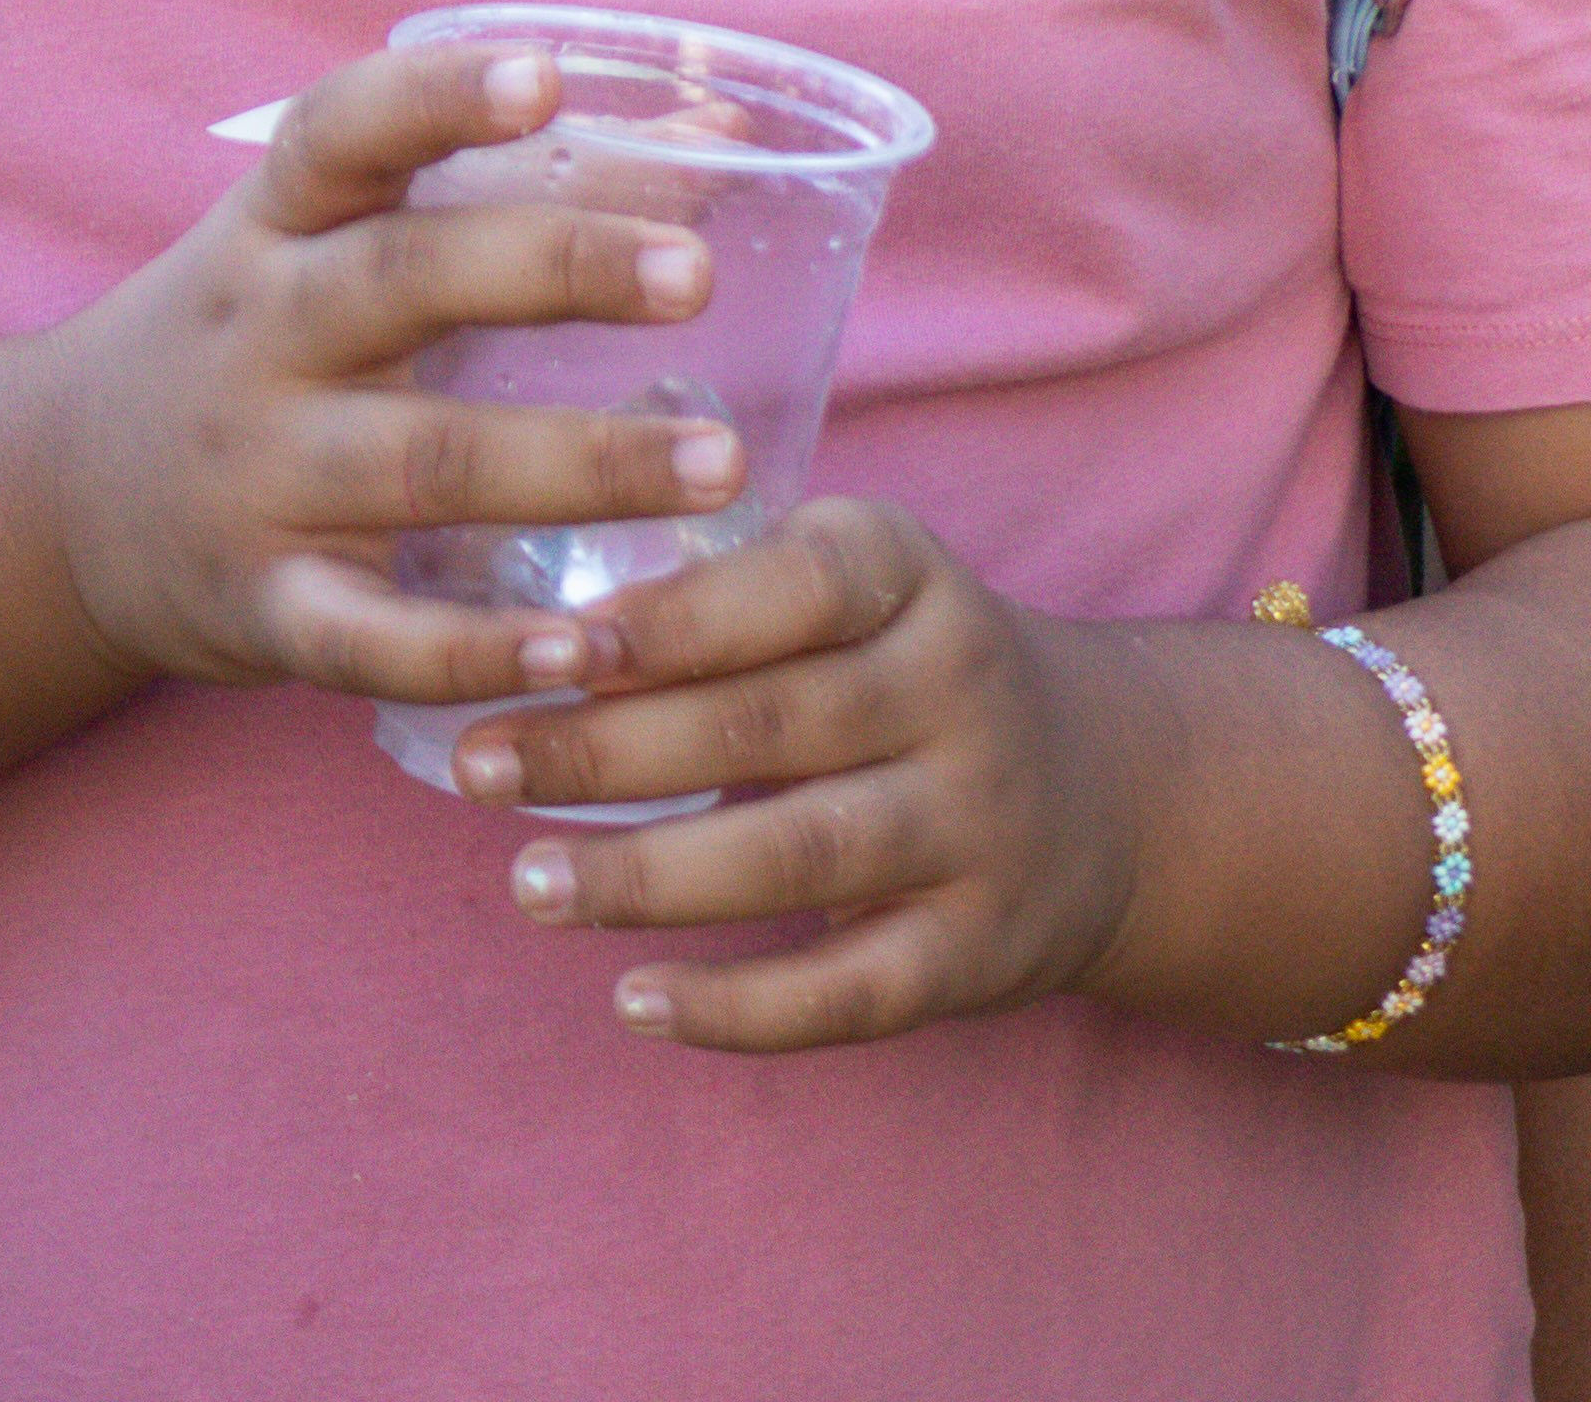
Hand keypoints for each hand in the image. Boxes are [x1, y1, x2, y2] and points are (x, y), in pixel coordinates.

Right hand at [40, 39, 747, 707]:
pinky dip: (471, 651)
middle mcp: (259, 337)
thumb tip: (728, 119)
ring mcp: (255, 477)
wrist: (54, 507)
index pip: (342, 134)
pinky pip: (368, 637)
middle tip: (698, 277)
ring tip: (721, 467)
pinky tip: (580, 650)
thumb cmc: (271, 335)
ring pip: (421, 463)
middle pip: (402, 282)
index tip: (547, 75)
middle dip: (558, 270)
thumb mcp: (348, 238)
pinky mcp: (261, 607)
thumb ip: (529, 179)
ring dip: (580, 466)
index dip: (439, 96)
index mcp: (279, 226)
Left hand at [442, 497, 1162, 1050]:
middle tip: (480, 768)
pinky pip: (848, 992)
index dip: (676, 617)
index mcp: (923, 585)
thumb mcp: (863, 594)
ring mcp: (981, 825)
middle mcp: (965, 693)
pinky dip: (733, 1008)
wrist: (1110, 791)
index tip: (552, 648)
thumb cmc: (910, 678)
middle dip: (609, 751)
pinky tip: (632, 1000)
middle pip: (773, 725)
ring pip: (801, 856)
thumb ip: (732, 593)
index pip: (805, 582)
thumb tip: (536, 628)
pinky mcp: (981, 947)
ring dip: (648, 876)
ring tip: (528, 886)